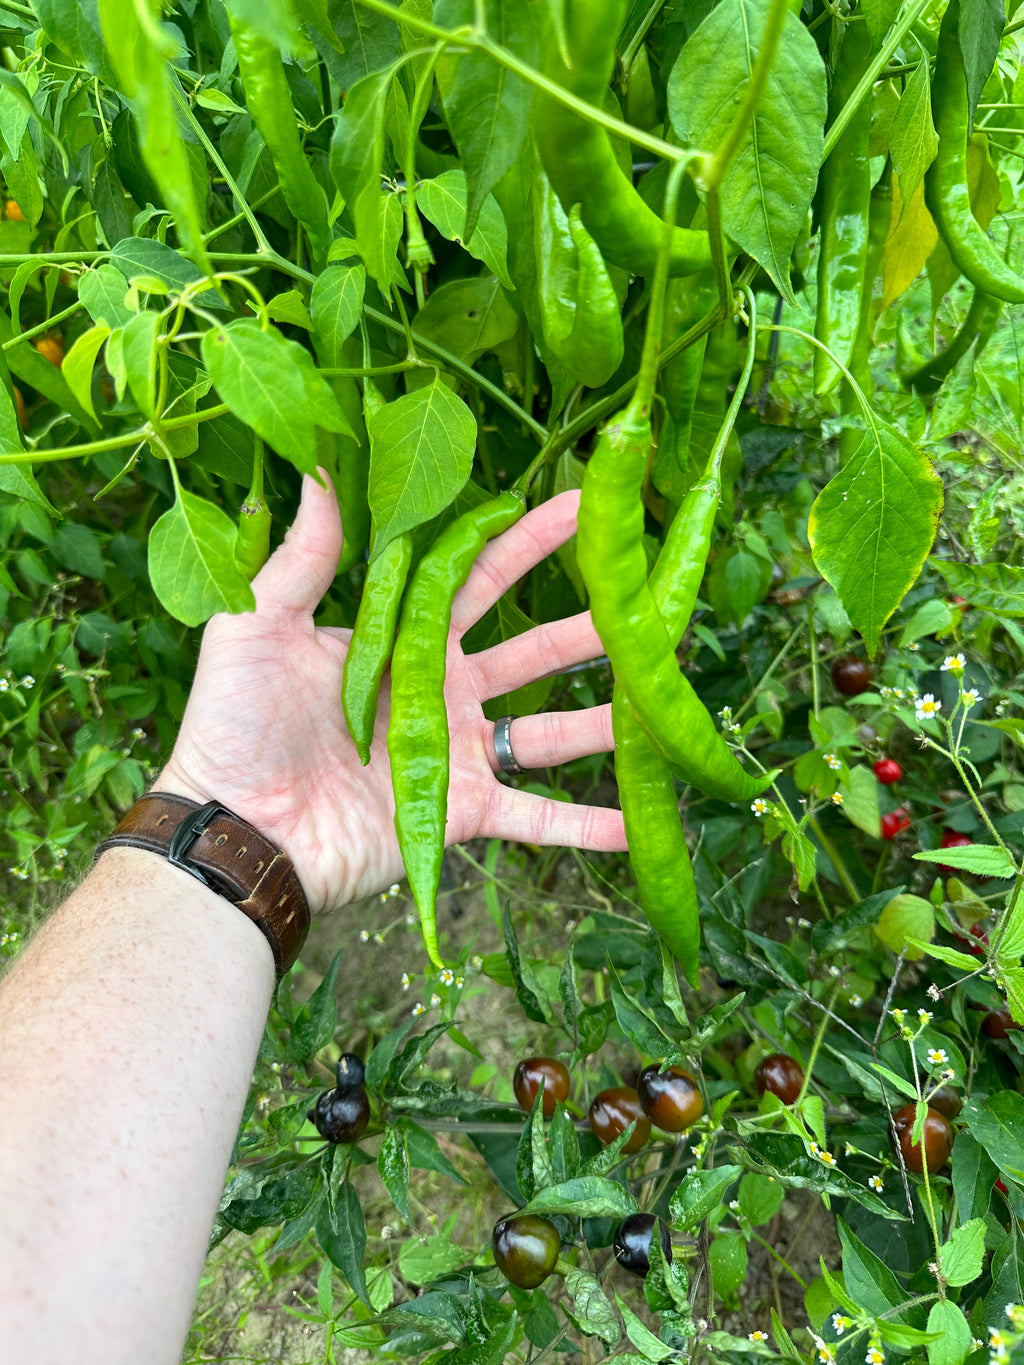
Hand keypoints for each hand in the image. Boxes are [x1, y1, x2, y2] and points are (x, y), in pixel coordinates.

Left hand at [159, 473, 624, 913]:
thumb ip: (302, 556)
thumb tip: (318, 466)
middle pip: (532, 650)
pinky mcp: (460, 815)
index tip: (579, 504)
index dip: (527, 541)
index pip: (479, 579)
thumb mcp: (258, 625)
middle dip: (589, 622)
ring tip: (662, 697)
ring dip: (604, 719)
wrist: (236, 828)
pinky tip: (642, 823)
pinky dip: (585, 826)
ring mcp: (456, 755)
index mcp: (402, 643)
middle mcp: (440, 694)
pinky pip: (534, 819)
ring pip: (548, 731)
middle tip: (649, 592)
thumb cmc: (235, 723)